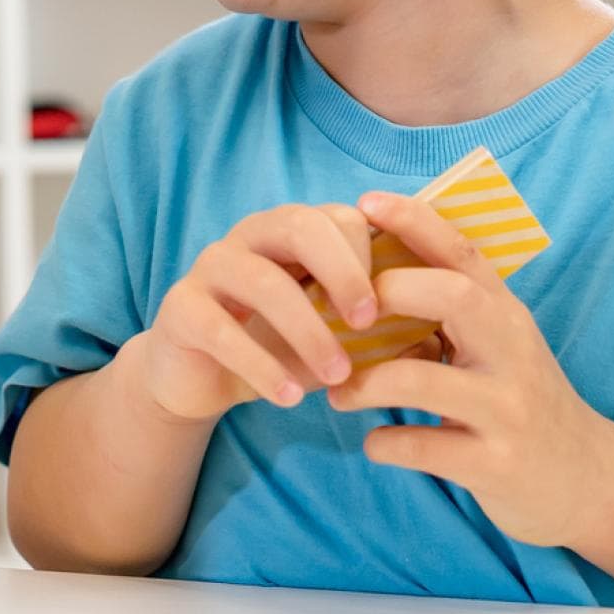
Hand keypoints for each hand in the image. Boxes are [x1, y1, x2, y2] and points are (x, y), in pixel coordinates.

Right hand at [142, 204, 376, 421]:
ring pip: (262, 280)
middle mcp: (248, 238)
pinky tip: (288, 396)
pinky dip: (260, 365)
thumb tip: (434, 336)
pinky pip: (221, 329)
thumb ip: (374, 329)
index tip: (387, 309)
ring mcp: (209, 268)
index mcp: (289, 233)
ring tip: (337, 375)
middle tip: (366, 323)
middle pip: (297, 225)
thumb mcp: (328, 334)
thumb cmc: (275, 347)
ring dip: (308, 330)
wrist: (200, 379)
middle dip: (341, 271)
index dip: (367, 256)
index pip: (336, 216)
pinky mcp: (180, 308)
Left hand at [326, 191, 613, 571]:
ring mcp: (506, 410)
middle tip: (348, 315)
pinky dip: (383, 442)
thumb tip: (361, 272)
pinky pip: (420, 446)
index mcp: (506, 316)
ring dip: (363, 384)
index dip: (415, 222)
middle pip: (455, 297)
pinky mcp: (494, 465)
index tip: (365, 202)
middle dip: (391, 293)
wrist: (584, 481)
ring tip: (338, 393)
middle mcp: (513, 354)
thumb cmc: (515, 399)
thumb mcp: (495, 347)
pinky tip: (374, 440)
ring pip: (421, 380)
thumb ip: (446, 313)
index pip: (464, 252)